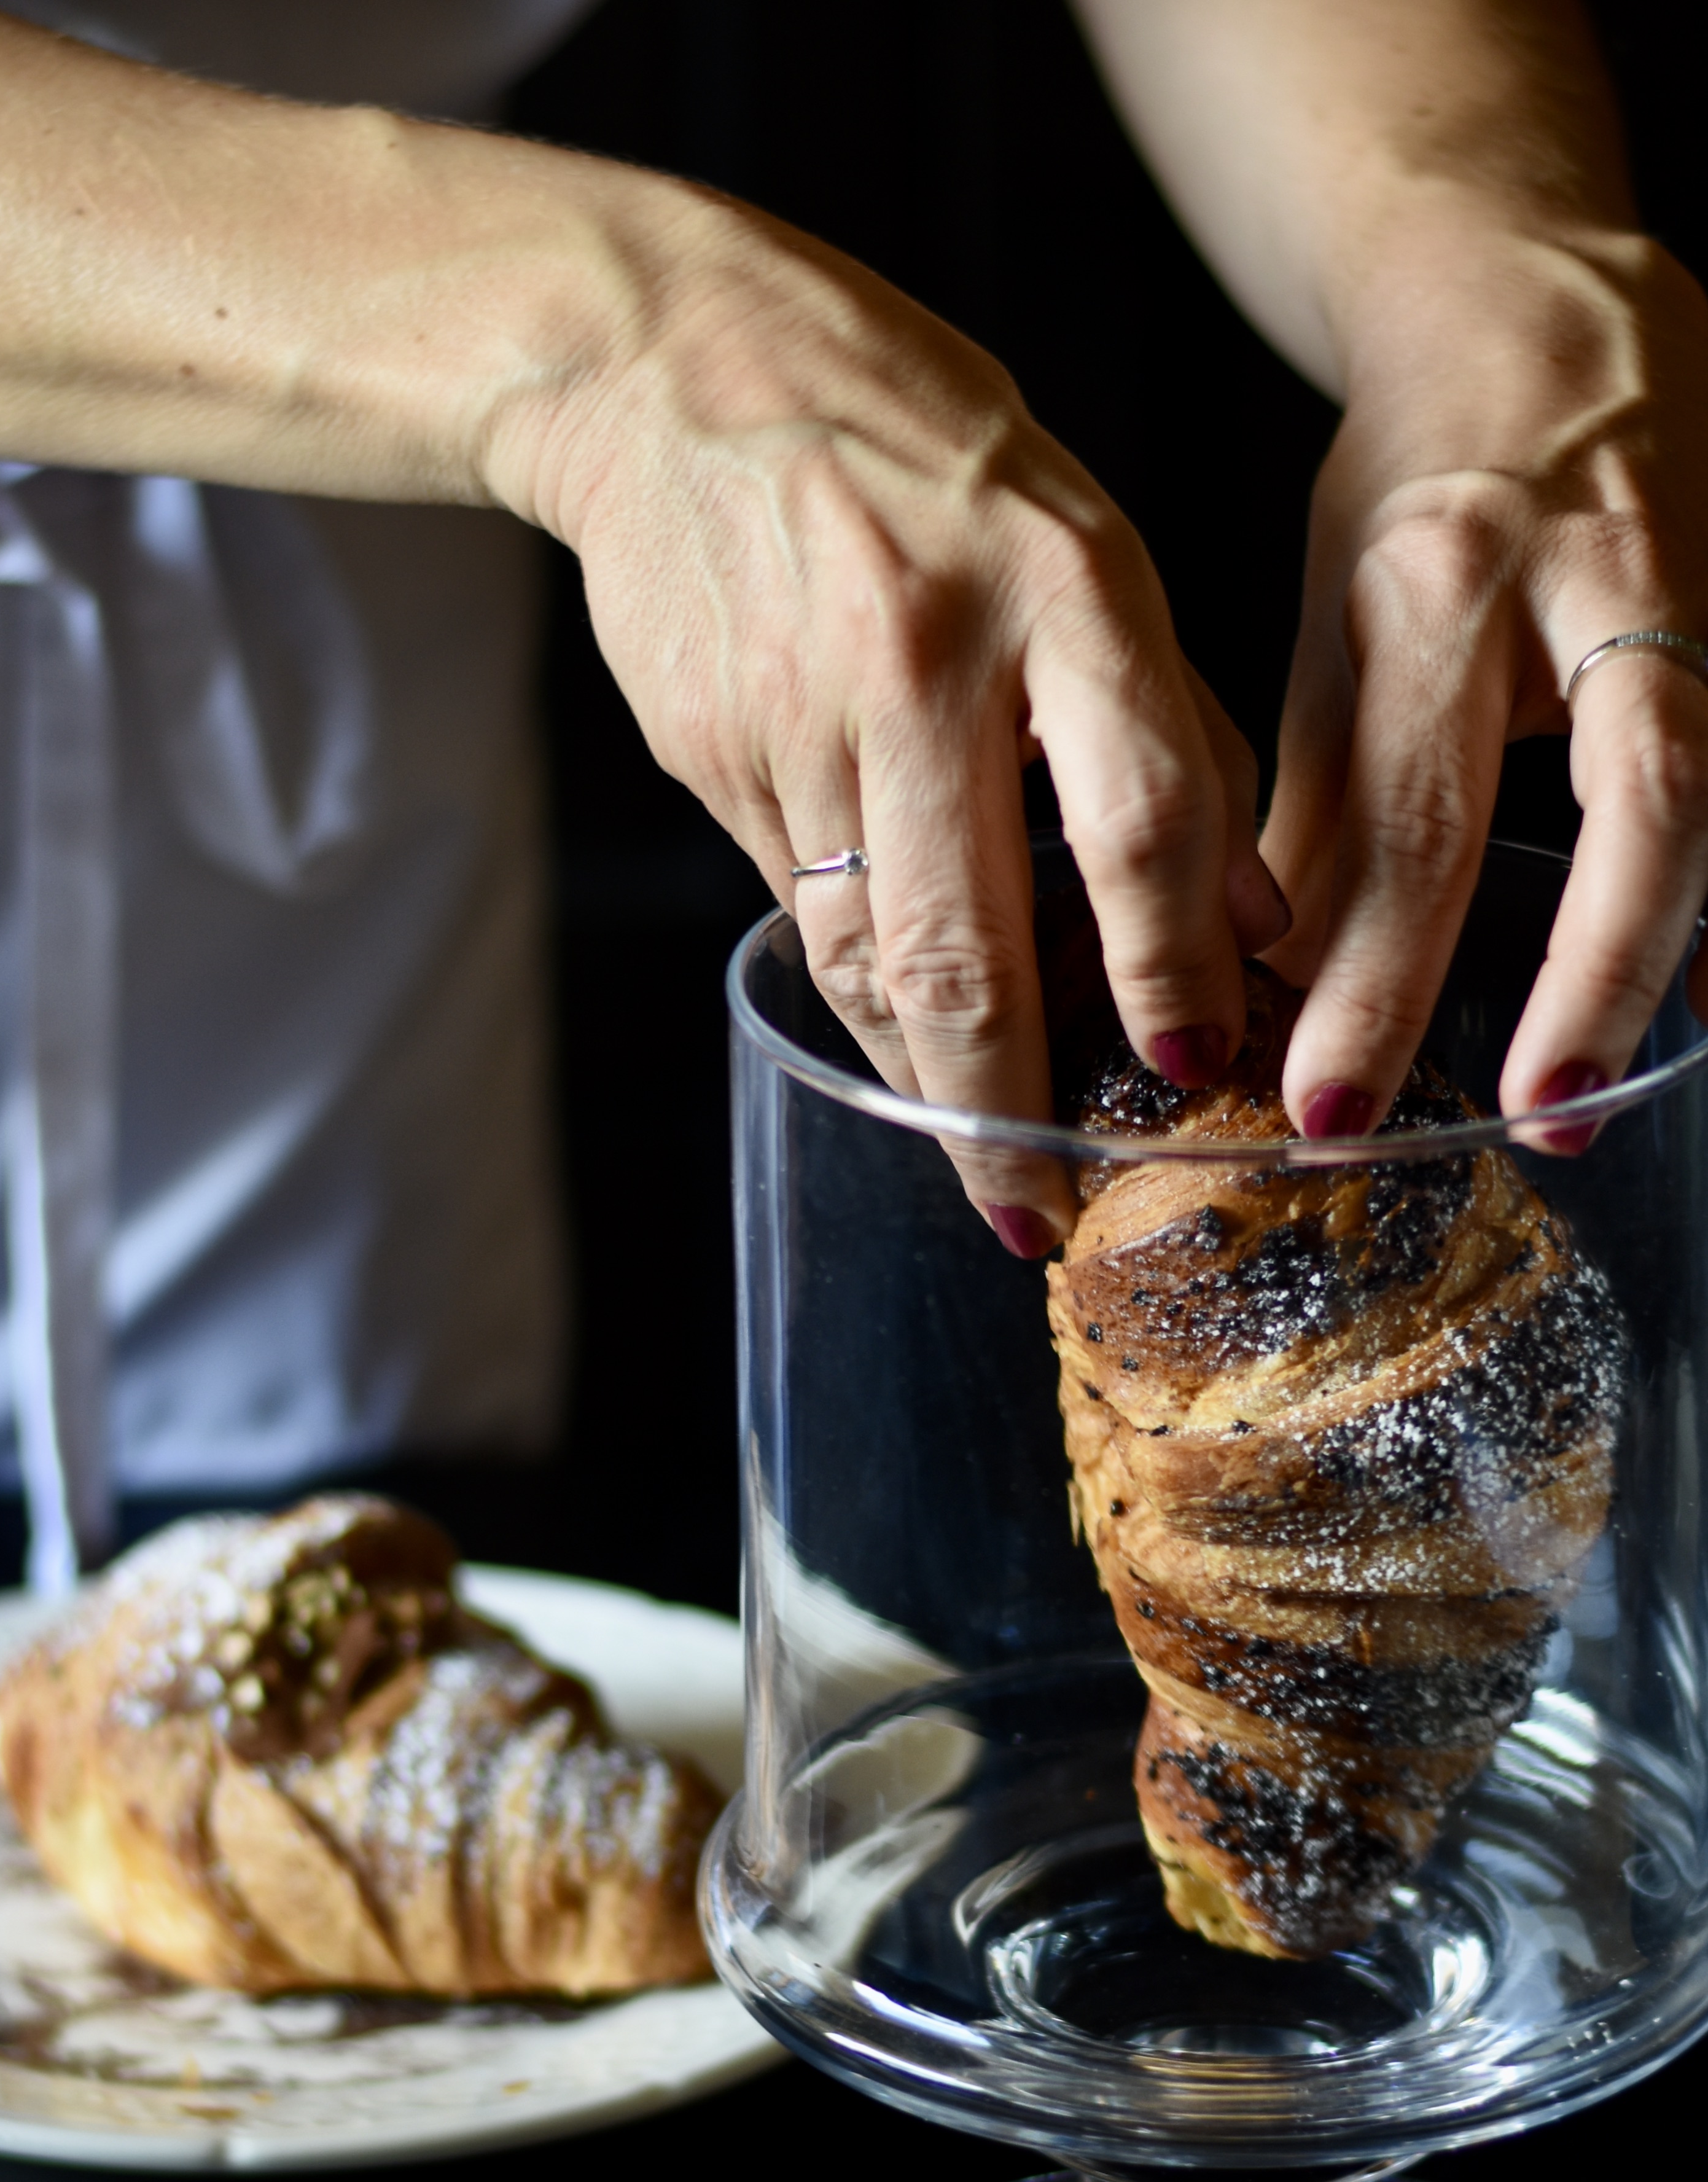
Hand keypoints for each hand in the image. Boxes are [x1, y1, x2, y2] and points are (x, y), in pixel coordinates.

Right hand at [537, 195, 1286, 1246]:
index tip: (1190, 1073)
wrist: (682, 372)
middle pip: (969, 944)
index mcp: (1060, 588)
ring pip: (868, 960)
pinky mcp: (713, 754)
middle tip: (1039, 1212)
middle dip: (1008, 1109)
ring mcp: (799, 717)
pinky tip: (901, 1044)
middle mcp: (924, 661)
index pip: (1142, 824)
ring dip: (924, 1086)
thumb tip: (1247, 924)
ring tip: (978, 1163)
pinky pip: (803, 912)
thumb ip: (1171, 730)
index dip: (1174, 971)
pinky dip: (861, 996)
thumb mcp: (1089, 548)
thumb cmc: (930, 463)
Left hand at [1261, 223, 1707, 1142]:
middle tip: (1529, 1120)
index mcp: (1443, 584)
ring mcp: (1699, 587)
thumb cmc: (1418, 480)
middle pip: (1625, 807)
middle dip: (1579, 981)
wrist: (1539, 298)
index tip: (1331, 1100)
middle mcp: (1589, 583)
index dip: (1376, 977)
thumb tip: (1278, 979)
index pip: (1414, 819)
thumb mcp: (1330, 619)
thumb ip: (1319, 802)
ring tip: (1594, 1090)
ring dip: (1657, 955)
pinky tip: (1691, 994)